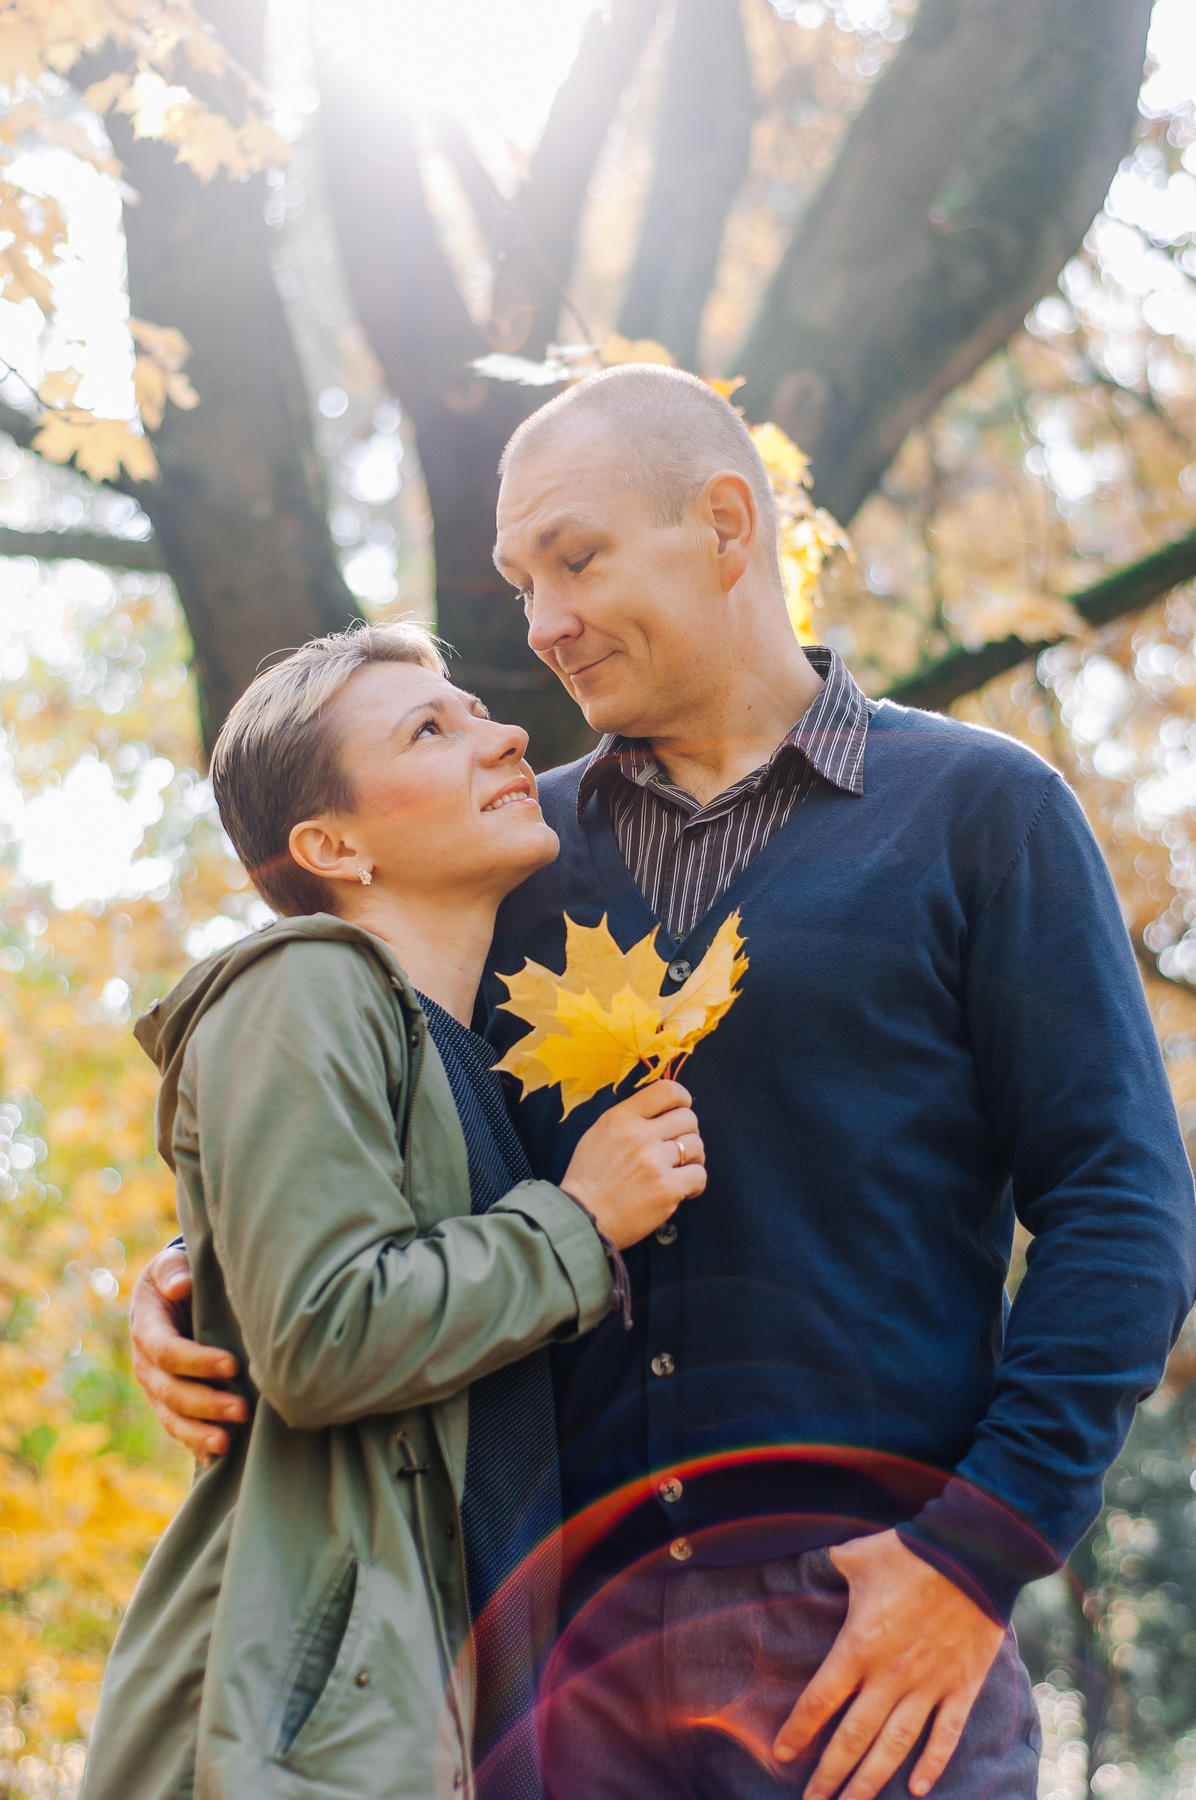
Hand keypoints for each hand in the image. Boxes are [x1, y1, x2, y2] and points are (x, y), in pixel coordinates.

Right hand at [130, 1245, 248, 1463]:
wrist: (176, 1292)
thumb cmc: (180, 1275)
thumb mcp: (172, 1264)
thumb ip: (174, 1270)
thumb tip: (179, 1284)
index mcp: (146, 1328)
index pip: (166, 1350)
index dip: (196, 1361)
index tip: (232, 1364)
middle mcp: (146, 1364)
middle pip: (170, 1392)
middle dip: (205, 1403)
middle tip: (242, 1410)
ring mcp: (157, 1388)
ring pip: (172, 1418)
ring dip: (200, 1433)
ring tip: (229, 1443)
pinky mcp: (171, 1404)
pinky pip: (179, 1430)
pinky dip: (196, 1445)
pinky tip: (217, 1459)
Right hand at [561, 1081, 705, 1248]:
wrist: (582, 1218)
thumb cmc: (588, 1178)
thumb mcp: (599, 1134)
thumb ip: (629, 1119)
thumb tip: (662, 1111)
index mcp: (621, 1118)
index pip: (667, 1090)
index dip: (682, 1099)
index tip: (680, 1111)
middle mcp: (640, 1135)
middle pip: (688, 1118)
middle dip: (687, 1132)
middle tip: (677, 1148)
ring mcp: (655, 1162)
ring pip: (696, 1146)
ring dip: (692, 1158)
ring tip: (678, 1170)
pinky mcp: (667, 1189)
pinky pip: (699, 1175)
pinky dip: (694, 1183)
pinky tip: (682, 1189)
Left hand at [773, 1530, 1004, 1799]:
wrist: (971, 1552)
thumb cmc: (909, 1551)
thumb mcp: (856, 1554)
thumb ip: (828, 1565)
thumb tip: (808, 1563)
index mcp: (859, 1645)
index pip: (819, 1700)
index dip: (798, 1731)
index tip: (782, 1755)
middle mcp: (890, 1675)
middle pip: (853, 1737)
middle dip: (829, 1774)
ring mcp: (928, 1685)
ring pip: (894, 1746)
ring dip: (871, 1780)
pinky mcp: (961, 1686)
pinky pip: (945, 1735)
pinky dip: (932, 1764)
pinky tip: (917, 1789)